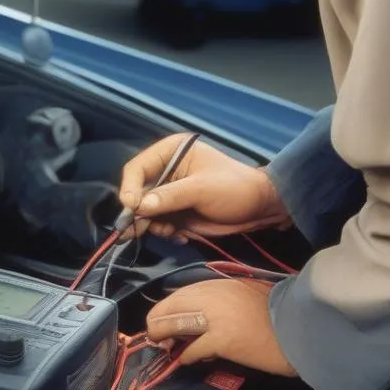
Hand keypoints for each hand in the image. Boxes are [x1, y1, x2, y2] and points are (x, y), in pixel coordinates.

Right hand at [119, 135, 290, 240]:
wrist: (260, 209)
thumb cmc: (234, 188)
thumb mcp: (201, 189)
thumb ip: (169, 197)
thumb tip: (140, 207)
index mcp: (170, 153)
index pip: (137, 168)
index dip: (130, 188)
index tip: (131, 207)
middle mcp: (165, 171)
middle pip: (137, 192)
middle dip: (138, 212)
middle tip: (133, 230)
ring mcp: (169, 193)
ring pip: (145, 211)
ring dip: (151, 224)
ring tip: (169, 231)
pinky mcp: (175, 212)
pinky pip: (158, 223)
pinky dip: (164, 232)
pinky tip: (180, 235)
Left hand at [145, 279, 297, 376]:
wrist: (301, 329)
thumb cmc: (277, 313)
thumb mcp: (243, 294)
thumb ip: (219, 300)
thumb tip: (193, 316)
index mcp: (218, 284)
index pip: (179, 294)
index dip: (166, 309)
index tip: (162, 321)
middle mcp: (213, 295)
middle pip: (170, 306)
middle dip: (158, 322)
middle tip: (156, 337)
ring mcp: (216, 316)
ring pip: (175, 323)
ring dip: (164, 336)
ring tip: (165, 347)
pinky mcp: (222, 339)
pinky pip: (193, 348)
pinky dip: (187, 356)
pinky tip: (188, 360)